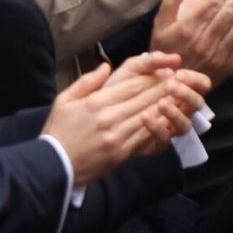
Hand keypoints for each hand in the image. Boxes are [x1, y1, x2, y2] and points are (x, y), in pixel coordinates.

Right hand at [44, 52, 210, 185]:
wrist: (54, 165)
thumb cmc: (58, 131)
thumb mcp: (64, 100)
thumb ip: (87, 82)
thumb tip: (105, 66)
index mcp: (96, 103)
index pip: (131, 86)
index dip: (151, 78)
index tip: (164, 71)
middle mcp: (109, 118)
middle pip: (143, 99)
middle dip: (162, 88)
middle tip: (179, 79)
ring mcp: (117, 136)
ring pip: (148, 116)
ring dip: (165, 105)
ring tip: (179, 96)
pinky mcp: (121, 152)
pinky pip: (144, 136)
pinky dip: (158, 126)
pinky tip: (167, 119)